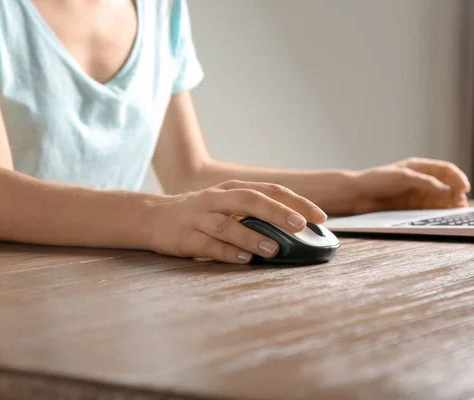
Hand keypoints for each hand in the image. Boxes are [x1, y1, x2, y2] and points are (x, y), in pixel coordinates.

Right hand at [146, 180, 327, 263]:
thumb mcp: (228, 203)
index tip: (320, 217)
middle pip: (250, 201)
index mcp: (233, 189)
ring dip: (251, 237)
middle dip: (277, 212)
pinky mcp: (186, 237)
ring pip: (228, 225)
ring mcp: (200, 218)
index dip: (296, 202)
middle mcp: (217, 199)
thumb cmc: (202, 213)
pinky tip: (243, 261)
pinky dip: (227, 252)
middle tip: (300, 226)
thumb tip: (296, 227)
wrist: (153, 217)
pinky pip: (209, 245)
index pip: (270, 190)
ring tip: (272, 249)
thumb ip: (256, 211)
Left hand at [347, 158, 470, 214]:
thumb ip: (425, 182)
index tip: (465, 188)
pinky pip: (429, 209)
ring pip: (439, 199)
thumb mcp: (403, 177)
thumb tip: (446, 189)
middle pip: (445, 186)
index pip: (445, 170)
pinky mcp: (410, 207)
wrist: (357, 194)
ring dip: (449, 205)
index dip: (457, 178)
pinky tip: (444, 216)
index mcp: (419, 167)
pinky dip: (438, 212)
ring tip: (457, 212)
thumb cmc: (377, 180)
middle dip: (456, 194)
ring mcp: (416, 194)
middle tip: (462, 205)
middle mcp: (420, 179)